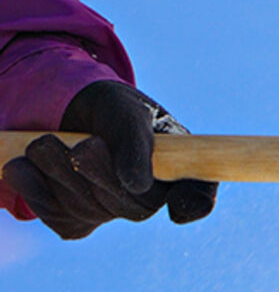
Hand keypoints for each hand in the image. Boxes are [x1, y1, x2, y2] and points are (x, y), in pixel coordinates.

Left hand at [1, 80, 216, 239]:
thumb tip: (138, 184)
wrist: (71, 115)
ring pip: (86, 206)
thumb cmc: (112, 109)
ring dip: (59, 170)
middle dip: (99, 171)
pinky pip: (55, 214)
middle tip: (83, 144)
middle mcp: (149, 198)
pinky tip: (24, 165)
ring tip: (43, 143)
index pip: (200, 193)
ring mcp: (110, 214)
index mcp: (177, 165)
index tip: (180, 206)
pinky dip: (35, 186)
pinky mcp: (75, 223)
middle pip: (130, 204)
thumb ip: (136, 142)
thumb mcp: (126, 110)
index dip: (196, 202)